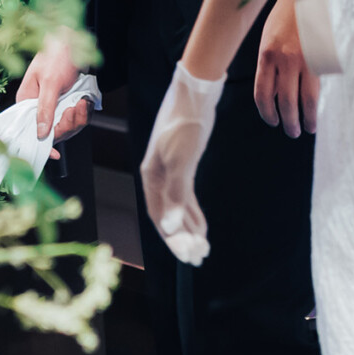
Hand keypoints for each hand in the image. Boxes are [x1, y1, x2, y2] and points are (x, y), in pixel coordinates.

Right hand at [17, 32, 91, 141]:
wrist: (73, 39)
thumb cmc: (56, 55)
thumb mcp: (49, 82)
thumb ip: (44, 108)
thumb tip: (39, 133)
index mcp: (26, 102)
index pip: (31, 130)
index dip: (43, 144)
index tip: (54, 155)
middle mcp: (38, 106)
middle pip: (53, 131)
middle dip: (68, 124)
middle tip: (75, 108)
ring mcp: (54, 104)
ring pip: (67, 125)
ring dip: (78, 117)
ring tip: (82, 101)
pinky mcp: (66, 101)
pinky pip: (76, 116)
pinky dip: (83, 111)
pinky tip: (85, 100)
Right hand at [140, 64, 223, 265]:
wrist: (195, 95)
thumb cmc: (185, 125)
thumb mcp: (181, 160)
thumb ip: (176, 194)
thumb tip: (170, 227)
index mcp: (151, 177)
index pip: (160, 217)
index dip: (173, 240)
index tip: (189, 257)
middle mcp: (157, 177)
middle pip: (167, 216)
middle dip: (181, 239)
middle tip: (198, 258)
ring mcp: (169, 171)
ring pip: (177, 208)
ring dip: (188, 228)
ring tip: (202, 248)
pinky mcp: (183, 165)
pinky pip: (186, 196)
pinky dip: (193, 212)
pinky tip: (201, 226)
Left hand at [253, 0, 317, 135]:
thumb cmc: (284, 19)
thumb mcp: (268, 40)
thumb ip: (269, 65)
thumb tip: (274, 93)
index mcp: (266, 55)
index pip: (262, 92)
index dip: (266, 111)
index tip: (271, 120)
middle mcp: (283, 60)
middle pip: (283, 101)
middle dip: (286, 120)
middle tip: (290, 131)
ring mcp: (303, 61)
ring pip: (303, 100)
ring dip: (304, 118)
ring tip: (305, 129)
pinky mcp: (319, 60)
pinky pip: (316, 88)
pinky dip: (314, 104)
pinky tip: (315, 112)